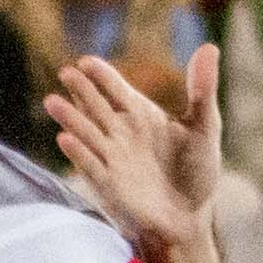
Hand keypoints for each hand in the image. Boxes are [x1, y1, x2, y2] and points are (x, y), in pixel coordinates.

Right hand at [44, 46, 228, 262]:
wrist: (190, 216)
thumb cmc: (197, 171)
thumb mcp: (205, 126)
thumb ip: (202, 89)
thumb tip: (210, 46)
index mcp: (141, 114)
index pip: (115, 88)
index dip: (102, 75)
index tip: (87, 61)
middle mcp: (120, 131)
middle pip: (95, 105)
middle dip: (81, 89)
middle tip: (67, 73)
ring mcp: (112, 157)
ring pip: (85, 131)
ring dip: (69, 118)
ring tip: (52, 101)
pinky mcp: (109, 183)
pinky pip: (91, 165)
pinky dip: (79, 152)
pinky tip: (66, 138)